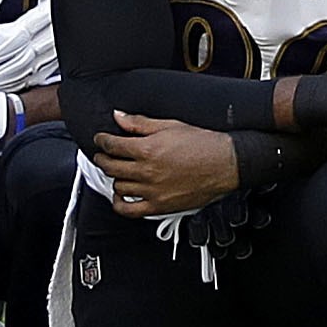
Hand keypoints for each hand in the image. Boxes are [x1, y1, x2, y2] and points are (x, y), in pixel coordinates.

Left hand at [95, 112, 247, 218]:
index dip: (102, 140)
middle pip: (111, 166)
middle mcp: (147, 171)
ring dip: (114, 177)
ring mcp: (152, 191)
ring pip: (118, 186)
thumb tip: (118, 116)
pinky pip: (129, 210)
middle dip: (102, 158)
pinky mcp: (160, 206)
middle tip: (103, 154)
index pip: (112, 145)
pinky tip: (121, 195)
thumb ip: (140, 123)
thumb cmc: (202, 144)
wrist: (225, 163)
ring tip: (117, 171)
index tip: (101, 139)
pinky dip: (119, 203)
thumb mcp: (170, 126)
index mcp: (148, 149)